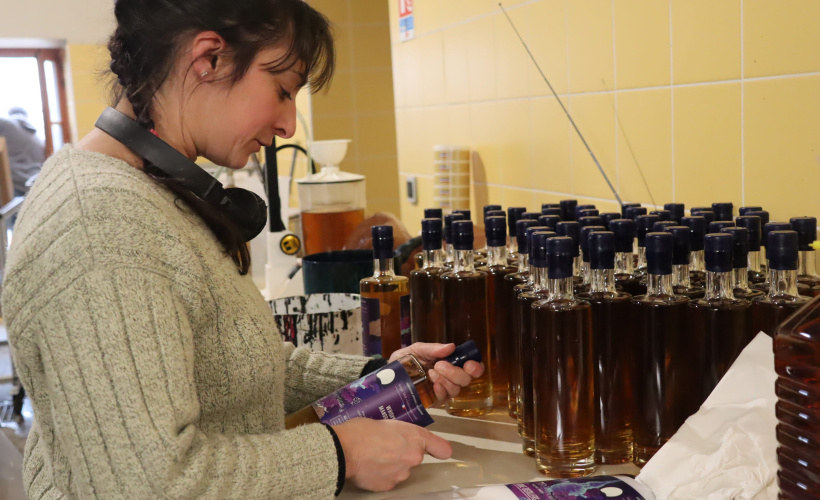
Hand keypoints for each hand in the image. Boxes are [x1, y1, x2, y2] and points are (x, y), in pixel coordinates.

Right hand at [334, 418, 451, 490]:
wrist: (343, 450)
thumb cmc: (362, 430)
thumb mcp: (386, 423)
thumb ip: (399, 433)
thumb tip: (395, 438)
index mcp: (415, 438)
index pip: (441, 448)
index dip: (439, 449)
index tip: (437, 451)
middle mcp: (413, 458)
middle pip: (413, 457)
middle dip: (402, 453)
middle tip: (383, 446)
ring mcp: (401, 475)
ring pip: (400, 469)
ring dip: (391, 465)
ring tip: (372, 456)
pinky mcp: (388, 486)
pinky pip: (387, 479)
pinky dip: (380, 475)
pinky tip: (368, 467)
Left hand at [388, 343, 483, 401]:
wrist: (388, 376)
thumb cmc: (404, 361)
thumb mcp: (416, 349)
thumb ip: (432, 348)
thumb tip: (451, 347)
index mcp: (450, 363)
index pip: (471, 368)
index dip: (475, 367)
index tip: (469, 364)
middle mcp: (450, 378)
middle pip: (466, 380)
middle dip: (456, 372)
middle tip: (439, 365)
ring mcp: (442, 391)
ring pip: (456, 390)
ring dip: (446, 380)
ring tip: (431, 373)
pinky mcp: (433, 401)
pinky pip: (443, 399)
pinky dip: (440, 391)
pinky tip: (433, 385)